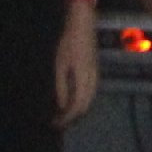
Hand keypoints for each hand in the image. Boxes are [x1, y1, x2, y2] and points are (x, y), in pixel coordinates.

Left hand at [52, 4, 101, 126]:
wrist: (83, 27)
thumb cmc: (68, 43)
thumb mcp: (60, 65)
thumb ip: (61, 86)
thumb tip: (61, 105)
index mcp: (83, 79)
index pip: (77, 106)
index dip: (67, 118)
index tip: (55, 124)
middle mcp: (93, 80)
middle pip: (85, 106)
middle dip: (71, 117)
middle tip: (57, 122)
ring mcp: (95, 76)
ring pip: (89, 100)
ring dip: (76, 110)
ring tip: (62, 115)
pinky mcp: (94, 72)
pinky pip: (89, 93)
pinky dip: (80, 101)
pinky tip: (70, 101)